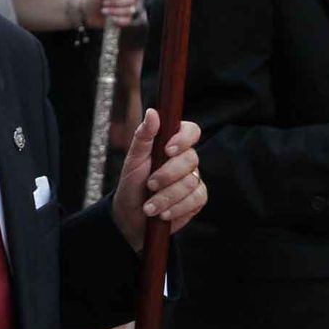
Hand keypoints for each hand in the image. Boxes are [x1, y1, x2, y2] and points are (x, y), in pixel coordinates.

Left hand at [84, 0, 139, 29]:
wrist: (89, 13)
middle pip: (132, 0)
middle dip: (115, 2)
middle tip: (103, 2)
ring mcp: (129, 9)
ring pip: (130, 11)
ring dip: (114, 11)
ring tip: (103, 10)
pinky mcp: (127, 19)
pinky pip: (127, 20)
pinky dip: (116, 20)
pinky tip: (109, 18)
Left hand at [112, 109, 205, 250]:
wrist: (131, 215)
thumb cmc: (132, 183)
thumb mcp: (133, 160)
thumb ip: (144, 136)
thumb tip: (153, 112)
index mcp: (172, 144)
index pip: (191, 131)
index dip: (183, 139)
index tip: (167, 150)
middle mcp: (186, 159)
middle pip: (191, 159)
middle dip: (167, 175)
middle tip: (149, 184)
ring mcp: (194, 179)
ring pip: (191, 182)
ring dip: (167, 196)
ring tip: (149, 206)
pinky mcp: (197, 199)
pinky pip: (196, 200)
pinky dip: (176, 208)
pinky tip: (162, 214)